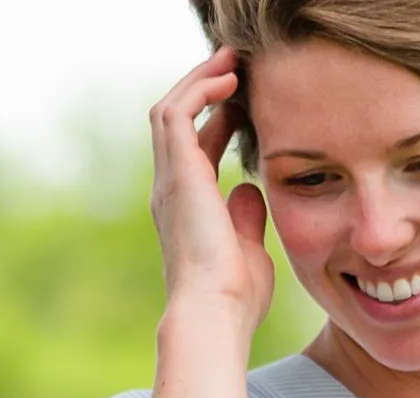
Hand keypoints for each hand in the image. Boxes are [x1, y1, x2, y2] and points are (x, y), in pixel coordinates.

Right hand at [148, 53, 274, 341]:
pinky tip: (228, 79)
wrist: (215, 315)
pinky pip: (178, 111)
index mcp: (187, 210)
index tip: (245, 106)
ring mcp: (169, 180)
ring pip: (170, 109)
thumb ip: (246, 218)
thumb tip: (250, 190)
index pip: (195, 151)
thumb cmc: (234, 299)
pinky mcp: (177, 172)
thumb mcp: (247, 250)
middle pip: (177, 122)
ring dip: (199, 79)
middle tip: (235, 67)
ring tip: (230, 61)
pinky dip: (200, 89)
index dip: (218, 122)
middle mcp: (170, 191)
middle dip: (203, 89)